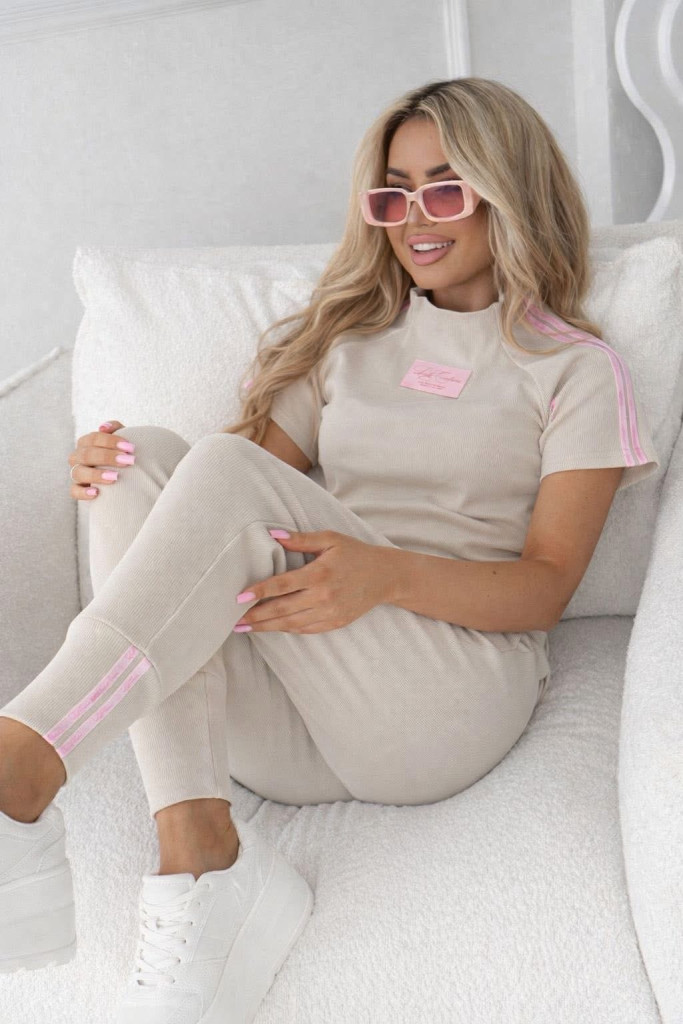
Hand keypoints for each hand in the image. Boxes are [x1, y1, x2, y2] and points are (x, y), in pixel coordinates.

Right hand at [68, 419, 135, 500]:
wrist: (125, 478)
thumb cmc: (122, 454)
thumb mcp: (121, 440)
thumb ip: (115, 428)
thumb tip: (103, 428)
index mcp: (86, 443)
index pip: (93, 439)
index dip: (110, 441)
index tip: (130, 447)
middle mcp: (78, 457)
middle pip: (86, 455)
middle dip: (107, 457)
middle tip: (128, 461)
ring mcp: (77, 474)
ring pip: (78, 472)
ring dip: (96, 474)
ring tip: (115, 477)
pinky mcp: (77, 490)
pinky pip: (74, 492)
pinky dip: (83, 493)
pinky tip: (96, 493)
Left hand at [234, 529, 387, 633]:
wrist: (385, 576)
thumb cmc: (355, 553)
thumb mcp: (330, 539)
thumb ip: (300, 540)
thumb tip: (273, 534)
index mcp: (320, 573)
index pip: (282, 585)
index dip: (259, 592)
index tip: (239, 598)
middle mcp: (324, 596)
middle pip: (282, 609)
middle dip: (256, 617)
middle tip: (233, 621)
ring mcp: (330, 612)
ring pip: (291, 623)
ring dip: (267, 627)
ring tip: (246, 628)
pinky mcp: (335, 623)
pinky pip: (305, 629)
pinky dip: (287, 629)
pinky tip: (272, 628)